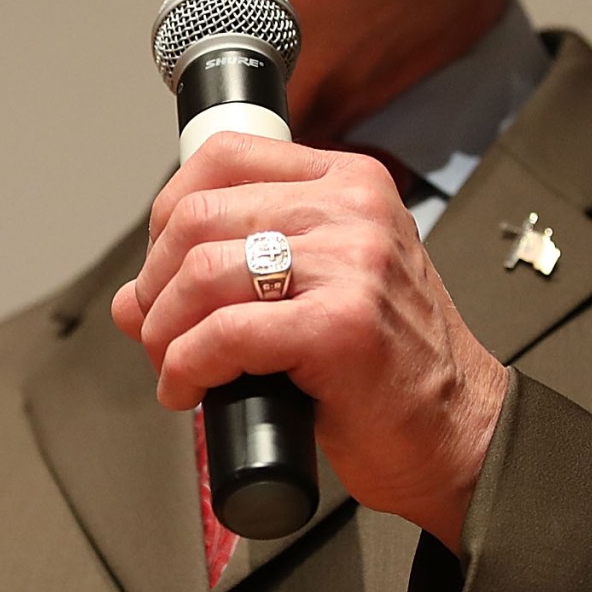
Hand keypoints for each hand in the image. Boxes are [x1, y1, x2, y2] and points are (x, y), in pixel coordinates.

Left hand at [109, 133, 506, 550]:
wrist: (458, 435)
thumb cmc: (388, 368)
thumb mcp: (319, 290)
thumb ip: (236, 274)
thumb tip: (132, 297)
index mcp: (350, 183)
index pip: (224, 156)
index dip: (168, 213)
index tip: (161, 267)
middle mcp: (354, 210)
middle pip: (199, 216)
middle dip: (155, 283)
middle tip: (157, 331)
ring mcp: (352, 264)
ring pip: (201, 272)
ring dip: (163, 330)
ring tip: (172, 365)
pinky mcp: (340, 326)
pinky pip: (222, 334)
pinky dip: (185, 366)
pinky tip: (188, 390)